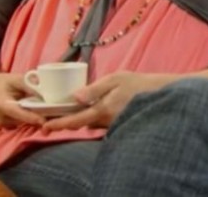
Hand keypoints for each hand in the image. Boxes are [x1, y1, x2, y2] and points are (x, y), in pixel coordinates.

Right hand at [0, 72, 45, 126]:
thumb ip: (29, 85)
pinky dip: (27, 118)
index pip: (20, 114)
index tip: (45, 121)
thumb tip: (45, 93)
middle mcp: (1, 119)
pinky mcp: (5, 127)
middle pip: (24, 120)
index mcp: (2, 106)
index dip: (34, 118)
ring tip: (42, 107)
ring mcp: (2, 125)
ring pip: (24, 123)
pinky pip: (20, 123)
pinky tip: (30, 110)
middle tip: (51, 110)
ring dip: (33, 117)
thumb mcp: (14, 79)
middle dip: (38, 116)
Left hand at [42, 71, 169, 130]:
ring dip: (79, 119)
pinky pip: (99, 123)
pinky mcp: (117, 124)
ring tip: (66, 112)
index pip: (75, 121)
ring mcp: (112, 125)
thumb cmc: (139, 84)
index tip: (44, 127)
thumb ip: (95, 88)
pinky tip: (89, 109)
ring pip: (90, 124)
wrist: (162, 95)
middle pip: (80, 124)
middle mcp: (105, 122)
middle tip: (49, 119)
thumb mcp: (116, 79)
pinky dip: (91, 118)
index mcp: (102, 110)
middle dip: (66, 122)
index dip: (59, 124)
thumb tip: (74, 97)